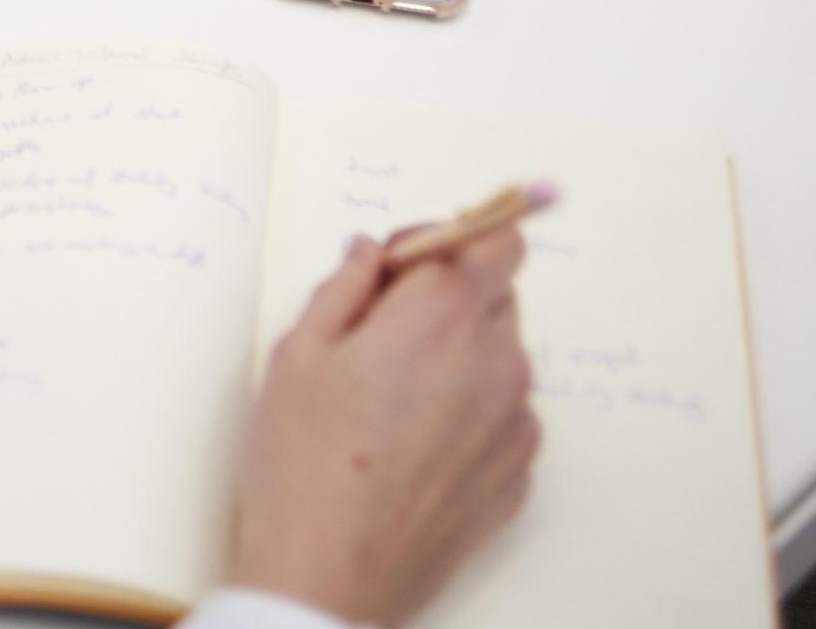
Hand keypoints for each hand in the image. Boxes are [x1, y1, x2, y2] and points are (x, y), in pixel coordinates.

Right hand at [229, 226, 538, 626]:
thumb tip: (371, 252)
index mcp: (438, 318)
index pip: (495, 238)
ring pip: (500, 355)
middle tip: (382, 332)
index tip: (405, 263)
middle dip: (448, 297)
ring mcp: (514, 421)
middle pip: (497, 293)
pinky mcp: (518, 472)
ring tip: (389, 400)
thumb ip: (344, 287)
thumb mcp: (296, 354)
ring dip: (458, 355)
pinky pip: (504, 413)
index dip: (451, 238)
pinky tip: (410, 443)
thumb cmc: (301, 463)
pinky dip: (468, 411)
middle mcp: (494, 361)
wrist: (329, 577)